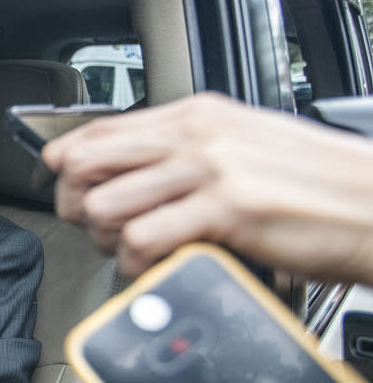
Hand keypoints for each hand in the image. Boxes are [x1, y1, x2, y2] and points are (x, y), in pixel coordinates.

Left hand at [42, 93, 372, 283]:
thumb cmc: (316, 185)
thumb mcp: (242, 147)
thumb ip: (185, 153)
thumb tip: (128, 171)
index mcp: (197, 116)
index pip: (98, 131)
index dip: (66, 164)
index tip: (66, 187)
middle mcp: (197, 135)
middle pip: (87, 165)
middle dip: (77, 205)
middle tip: (98, 228)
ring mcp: (211, 169)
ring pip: (105, 204)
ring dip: (107, 240)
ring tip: (132, 251)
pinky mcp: (227, 208)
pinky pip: (142, 239)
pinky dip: (137, 264)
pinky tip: (156, 266)